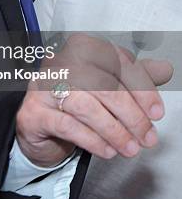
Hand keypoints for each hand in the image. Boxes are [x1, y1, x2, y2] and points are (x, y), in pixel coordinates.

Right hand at [16, 33, 172, 166]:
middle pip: (103, 85)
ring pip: (85, 105)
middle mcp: (60, 62)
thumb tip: (165, 69)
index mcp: (81, 48)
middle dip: (131, 115)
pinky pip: (67, 125)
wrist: (40, 126)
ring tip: (130, 148)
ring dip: (114, 131)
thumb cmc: (75, 101)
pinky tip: (107, 150)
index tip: (156, 112)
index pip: (117, 63)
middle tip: (146, 137)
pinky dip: (92, 140)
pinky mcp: (33, 112)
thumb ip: (134, 77)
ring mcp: (43, 86)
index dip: (141, 88)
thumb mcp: (107, 85)